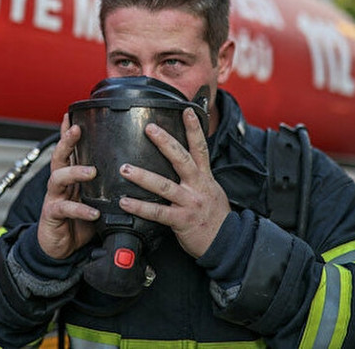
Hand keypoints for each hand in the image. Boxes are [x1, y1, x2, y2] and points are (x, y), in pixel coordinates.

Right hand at [37, 114, 99, 259]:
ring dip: (75, 172)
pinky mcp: (53, 215)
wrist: (60, 248)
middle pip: (60, 156)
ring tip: (91, 171)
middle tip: (78, 130)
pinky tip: (92, 212)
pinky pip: (65, 209)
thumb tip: (132, 172)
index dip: (69, 132)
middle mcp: (61, 183)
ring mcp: (55, 197)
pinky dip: (80, 210)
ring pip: (58, 178)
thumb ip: (105, 186)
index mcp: (71, 176)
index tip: (73, 114)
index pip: (70, 150)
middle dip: (67, 141)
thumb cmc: (79, 221)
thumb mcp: (94, 199)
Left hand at [118, 108, 229, 257]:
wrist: (229, 243)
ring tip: (125, 168)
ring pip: (164, 185)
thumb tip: (186, 165)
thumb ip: (198, 178)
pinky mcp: (181, 220)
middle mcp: (198, 186)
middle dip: (165, 142)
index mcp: (205, 177)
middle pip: (181, 158)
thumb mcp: (212, 191)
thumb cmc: (216, 217)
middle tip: (149, 128)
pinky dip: (140, 207)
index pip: (200, 147)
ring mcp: (190, 202)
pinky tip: (125, 202)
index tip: (187, 110)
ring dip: (142, 176)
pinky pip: (157, 212)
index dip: (194, 128)